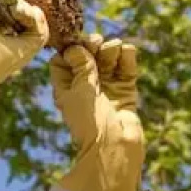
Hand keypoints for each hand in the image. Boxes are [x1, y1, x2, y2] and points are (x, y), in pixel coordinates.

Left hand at [51, 35, 146, 190]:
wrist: (114, 148)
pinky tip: (127, 51)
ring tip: (114, 49)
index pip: (63, 61)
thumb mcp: (80, 90)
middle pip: (88, 57)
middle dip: (94, 46)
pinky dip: (127, 57)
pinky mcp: (125, 93)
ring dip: (111, 49)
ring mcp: (107, 90)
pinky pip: (126, 70)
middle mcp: (86, 88)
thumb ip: (81, 65)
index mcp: (66, 89)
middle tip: (98, 43)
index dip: (70, 48)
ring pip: (108, 60)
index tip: (78, 42)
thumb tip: (77, 46)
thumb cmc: (90, 121)